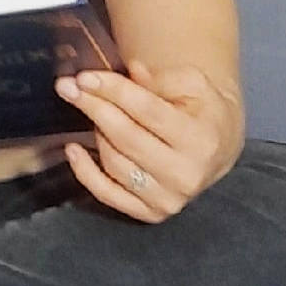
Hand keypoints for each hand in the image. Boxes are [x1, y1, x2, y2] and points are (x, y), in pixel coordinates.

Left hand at [56, 59, 243, 222]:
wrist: (218, 147)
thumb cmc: (203, 110)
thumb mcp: (193, 84)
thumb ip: (161, 78)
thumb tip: (131, 71)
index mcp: (201, 139)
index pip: (147, 110)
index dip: (112, 91)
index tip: (83, 77)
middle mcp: (186, 174)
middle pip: (126, 136)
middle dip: (94, 107)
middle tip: (67, 86)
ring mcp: (168, 199)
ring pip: (114, 161)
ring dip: (95, 132)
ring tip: (91, 108)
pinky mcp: (151, 213)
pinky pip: (108, 194)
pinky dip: (85, 172)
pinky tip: (73, 149)